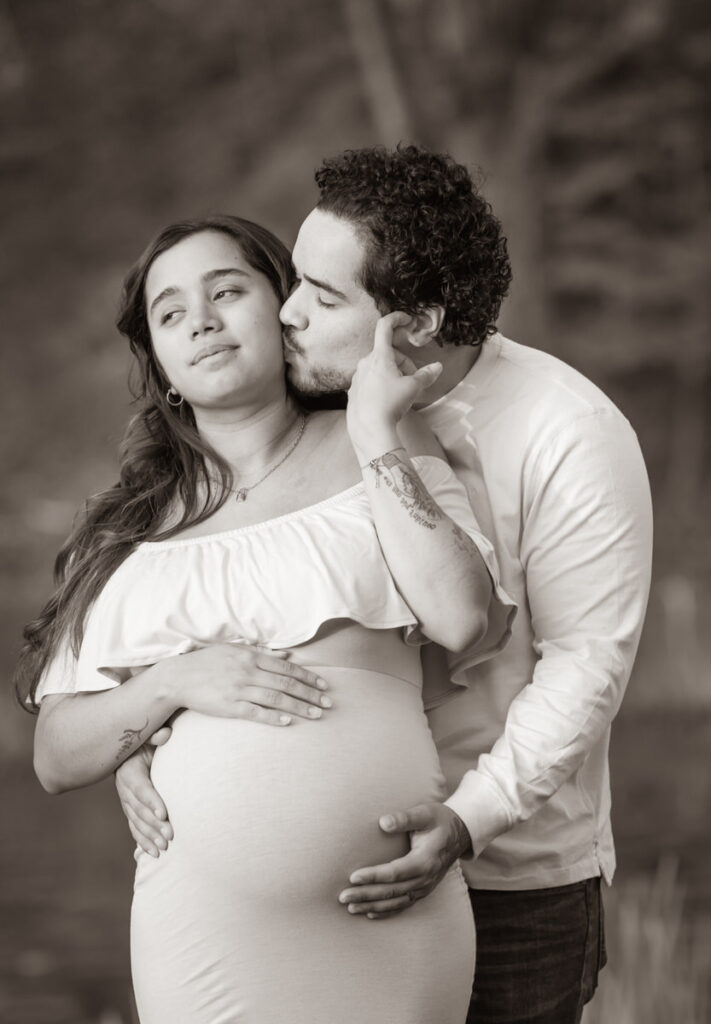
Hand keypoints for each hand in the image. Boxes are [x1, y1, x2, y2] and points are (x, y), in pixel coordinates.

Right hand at [115, 743, 172, 857]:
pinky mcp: (130, 810)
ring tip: (164, 847)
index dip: (151, 801)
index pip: (141, 788)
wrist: (132, 749)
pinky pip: (135, 827)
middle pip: (139, 810)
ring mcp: (126, 801)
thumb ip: (155, 736)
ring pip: (137, 822)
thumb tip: (166, 734)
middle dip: (154, 824)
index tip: (164, 813)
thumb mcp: (147, 736)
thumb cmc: (145, 741)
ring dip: (150, 836)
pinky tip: (154, 853)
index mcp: (129, 770)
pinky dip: (143, 841)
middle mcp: (124, 788)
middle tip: (170, 835)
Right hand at [168, 644, 331, 722]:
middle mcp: (248, 671)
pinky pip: (256, 712)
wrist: (179, 677)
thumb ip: (263, 653)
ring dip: (299, 707)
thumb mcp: (235, 650)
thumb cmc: (208, 663)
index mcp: (251, 656)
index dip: (308, 677)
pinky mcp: (230, 706)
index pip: (287, 667)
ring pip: (276, 698)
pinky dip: (274, 717)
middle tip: (328, 703)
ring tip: (316, 715)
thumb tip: (288, 655)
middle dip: (310, 694)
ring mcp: (239, 689)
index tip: (324, 686)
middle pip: (287, 683)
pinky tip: (289, 722)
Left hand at [338, 803, 471, 919]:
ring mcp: (425, 887)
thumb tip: (383, 822)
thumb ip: (404, 818)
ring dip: (372, 905)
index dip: (373, 876)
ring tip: (350, 907)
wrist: (460, 833)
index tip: (352, 877)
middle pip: (391, 891)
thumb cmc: (439, 819)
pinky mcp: (423, 890)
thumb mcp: (424, 813)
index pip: (394, 873)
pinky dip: (386, 911)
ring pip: (395, 901)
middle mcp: (425, 879)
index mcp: (425, 861)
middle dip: (366, 895)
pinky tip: (370, 913)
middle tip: (343, 897)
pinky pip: (403, 904)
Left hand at [347, 312, 442, 461]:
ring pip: (378, 368)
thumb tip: (437, 367)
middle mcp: (365, 363)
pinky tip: (388, 401)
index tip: (406, 319)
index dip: (397, 318)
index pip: (385, 327)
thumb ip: (426, 375)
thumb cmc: (390, 404)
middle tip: (413, 379)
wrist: (369, 429)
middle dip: (404, 362)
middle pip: (388, 354)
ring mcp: (357, 378)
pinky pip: (370, 382)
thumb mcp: (413, 388)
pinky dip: (381, 385)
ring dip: (392, 375)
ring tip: (401, 393)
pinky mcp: (354, 392)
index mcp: (379, 357)